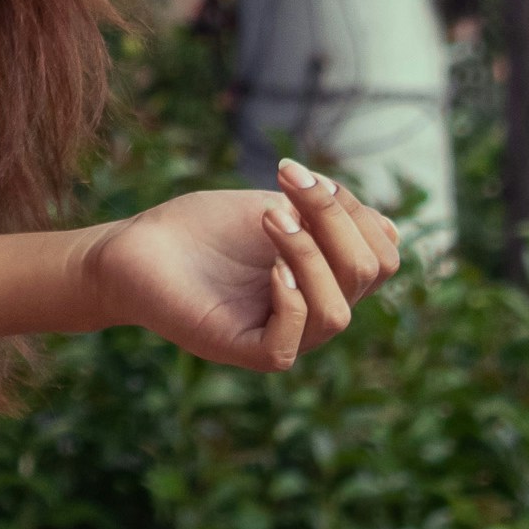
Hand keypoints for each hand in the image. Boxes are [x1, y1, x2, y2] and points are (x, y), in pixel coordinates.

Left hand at [81, 167, 400, 372]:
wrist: (137, 247)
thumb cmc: (202, 228)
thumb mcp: (276, 208)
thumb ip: (329, 218)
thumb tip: (390, 227)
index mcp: (327, 277)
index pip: (380, 255)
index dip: (357, 211)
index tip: (301, 176)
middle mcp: (313, 310)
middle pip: (368, 275)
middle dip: (336, 219)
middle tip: (286, 185)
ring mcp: (282, 335)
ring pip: (336, 313)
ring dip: (310, 253)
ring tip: (270, 219)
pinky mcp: (245, 353)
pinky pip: (288, 345)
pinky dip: (289, 299)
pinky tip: (270, 268)